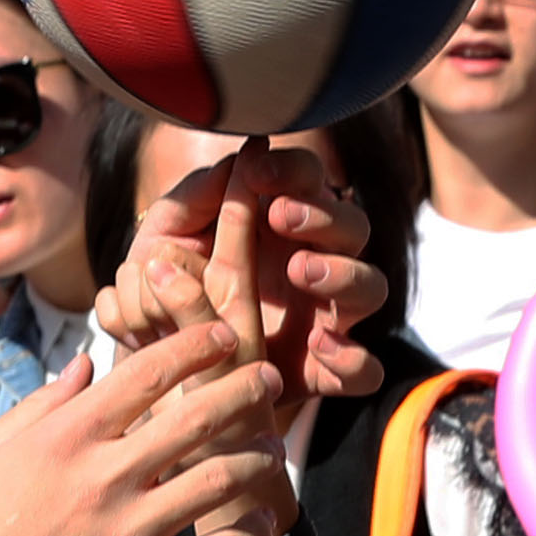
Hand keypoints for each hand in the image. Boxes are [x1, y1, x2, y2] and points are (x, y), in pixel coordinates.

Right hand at [0, 317, 289, 535]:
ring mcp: (127, 535)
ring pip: (221, 480)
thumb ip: (39, 406)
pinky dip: (249, 533)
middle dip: (245, 388)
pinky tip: (260, 520)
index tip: (222, 335)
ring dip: (257, 458)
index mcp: (66, 439)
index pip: (148, 372)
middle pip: (199, 416)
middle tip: (268, 378)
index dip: (196, 345)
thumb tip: (84, 365)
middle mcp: (103, 479)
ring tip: (271, 450)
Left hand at [95, 143, 385, 399]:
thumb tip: (231, 164)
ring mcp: (327, 317)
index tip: (253, 171)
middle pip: (352, 226)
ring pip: (371, 287)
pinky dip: (351, 358)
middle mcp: (317, 263)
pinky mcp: (323, 371)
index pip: (308, 181)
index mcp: (283, 224)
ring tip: (299, 270)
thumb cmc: (171, 291)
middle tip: (279, 215)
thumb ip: (190, 201)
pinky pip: (364, 369)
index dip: (291, 170)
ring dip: (343, 274)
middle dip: (321, 215)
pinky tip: (319, 344)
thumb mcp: (164, 242)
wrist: (166, 370)